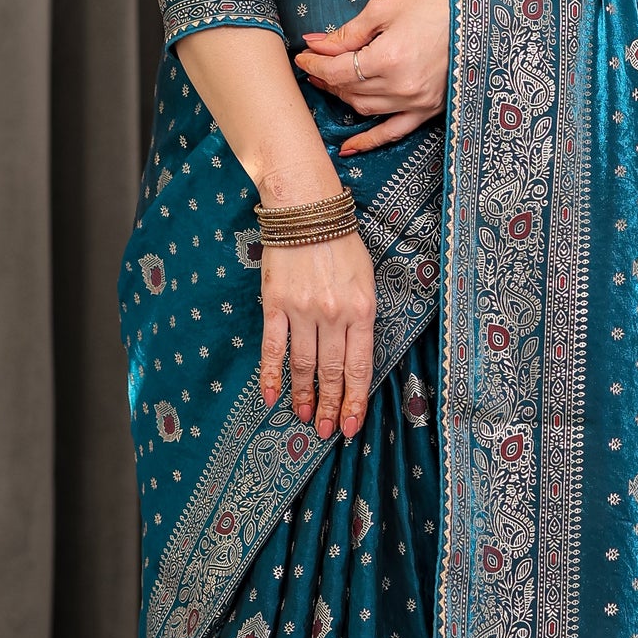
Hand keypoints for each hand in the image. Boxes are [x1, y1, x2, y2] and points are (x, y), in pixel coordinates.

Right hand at [259, 223, 375, 439]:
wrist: (306, 207)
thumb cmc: (340, 241)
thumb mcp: (366, 278)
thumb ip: (362, 316)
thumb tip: (354, 354)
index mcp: (362, 310)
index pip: (360, 367)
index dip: (355, 400)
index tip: (350, 424)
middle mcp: (334, 315)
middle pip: (332, 372)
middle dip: (330, 406)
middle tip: (326, 430)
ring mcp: (302, 311)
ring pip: (304, 366)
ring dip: (304, 396)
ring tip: (304, 417)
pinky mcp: (275, 305)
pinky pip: (273, 348)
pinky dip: (272, 375)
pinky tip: (271, 396)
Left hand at [293, 0, 449, 153]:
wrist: (478, 20)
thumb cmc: (434, 8)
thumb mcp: (385, 9)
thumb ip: (349, 31)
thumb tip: (317, 44)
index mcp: (388, 57)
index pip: (337, 69)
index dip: (315, 64)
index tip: (303, 56)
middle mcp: (400, 86)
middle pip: (348, 89)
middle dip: (326, 77)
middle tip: (314, 65)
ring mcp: (414, 103)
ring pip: (364, 109)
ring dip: (343, 98)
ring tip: (329, 85)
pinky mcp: (427, 112)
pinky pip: (392, 132)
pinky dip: (369, 141)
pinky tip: (347, 147)